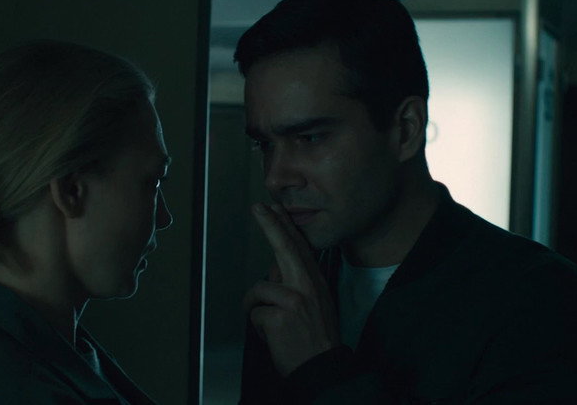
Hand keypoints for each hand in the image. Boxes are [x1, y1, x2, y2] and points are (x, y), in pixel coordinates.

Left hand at [244, 202, 339, 376]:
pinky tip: (273, 337)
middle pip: (284, 248)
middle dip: (271, 225)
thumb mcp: (313, 305)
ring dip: (257, 309)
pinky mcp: (279, 316)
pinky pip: (254, 313)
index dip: (286, 226)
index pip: (299, 248)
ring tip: (272, 325)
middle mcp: (306, 287)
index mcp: (314, 283)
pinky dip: (258, 328)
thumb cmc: (315, 338)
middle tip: (259, 207)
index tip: (275, 208)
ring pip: (258, 290)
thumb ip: (295, 284)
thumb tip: (274, 268)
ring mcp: (293, 300)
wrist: (322, 368)